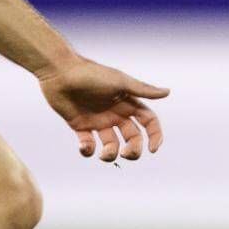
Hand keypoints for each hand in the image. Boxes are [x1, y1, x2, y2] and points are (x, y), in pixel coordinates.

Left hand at [37, 56, 170, 161]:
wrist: (61, 73)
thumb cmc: (92, 74)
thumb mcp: (120, 82)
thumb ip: (143, 90)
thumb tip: (167, 92)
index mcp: (128, 103)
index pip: (148, 122)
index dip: (155, 135)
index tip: (152, 149)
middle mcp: (116, 114)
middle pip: (133, 138)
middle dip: (133, 150)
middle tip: (126, 153)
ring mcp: (99, 121)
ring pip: (112, 146)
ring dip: (111, 155)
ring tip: (104, 154)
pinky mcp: (80, 127)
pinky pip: (88, 146)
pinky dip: (87, 151)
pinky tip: (84, 146)